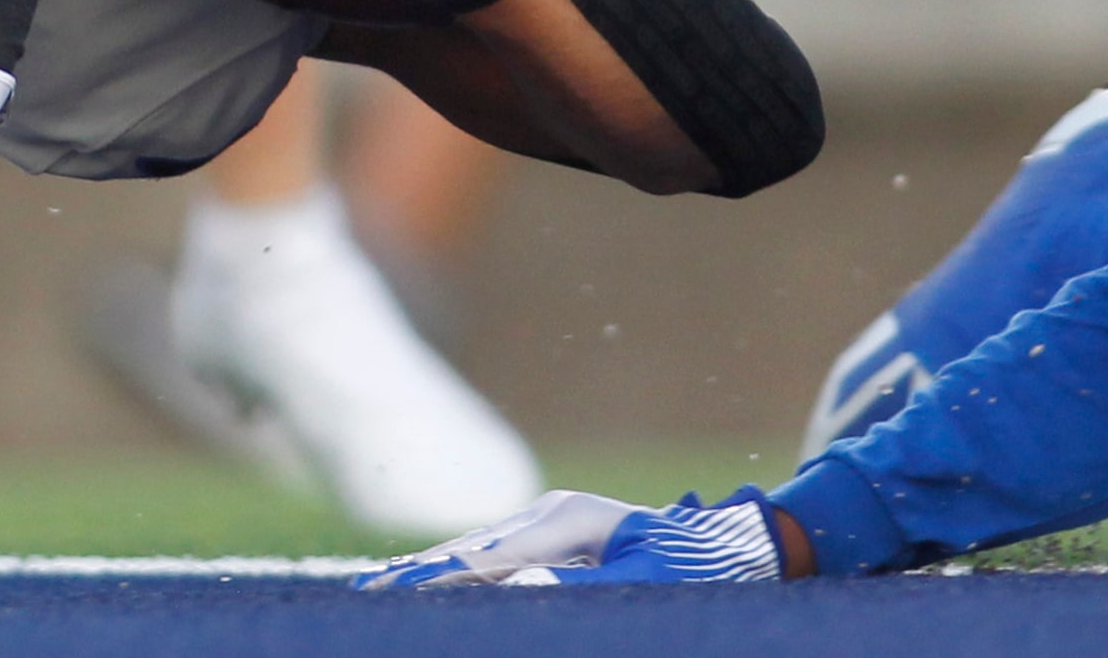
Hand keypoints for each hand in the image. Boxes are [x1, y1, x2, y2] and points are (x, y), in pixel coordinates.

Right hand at [355, 487, 787, 588]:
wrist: (742, 548)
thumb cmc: (697, 572)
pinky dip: (459, 572)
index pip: (486, 556)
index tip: (390, 594)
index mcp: (566, 520)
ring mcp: (554, 523)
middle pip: (472, 546)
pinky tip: (432, 586)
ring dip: (432, 572)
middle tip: (365, 593)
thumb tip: (504, 576)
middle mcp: (553, 513)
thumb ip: (573, 586)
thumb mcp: (640, 583)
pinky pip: (496, 557)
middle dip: (419, 572)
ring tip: (382, 590)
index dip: (436, 579)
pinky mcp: (558, 538)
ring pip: (479, 550)